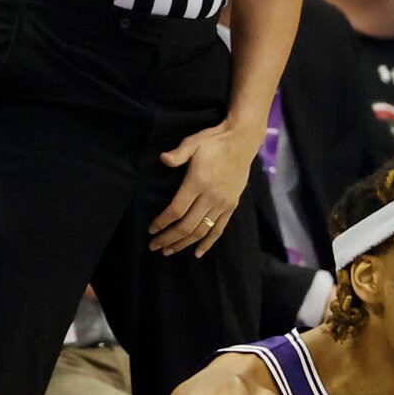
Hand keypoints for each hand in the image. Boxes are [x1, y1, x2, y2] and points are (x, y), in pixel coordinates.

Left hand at [149, 119, 253, 255]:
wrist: (242, 142)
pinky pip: (219, 229)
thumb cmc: (213, 141)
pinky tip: (197, 253)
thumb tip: (163, 159)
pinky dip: (208, 243)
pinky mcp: (231, 206)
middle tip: (154, 246)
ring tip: (168, 251)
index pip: (176, 210)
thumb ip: (178, 153)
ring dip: (184, 243)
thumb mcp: (193, 142)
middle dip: (168, 238)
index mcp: (198, 182)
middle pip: (186, 226)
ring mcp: (223, 203)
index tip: (151, 230)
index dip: (162, 223)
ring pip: (201, 231)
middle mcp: (211, 197)